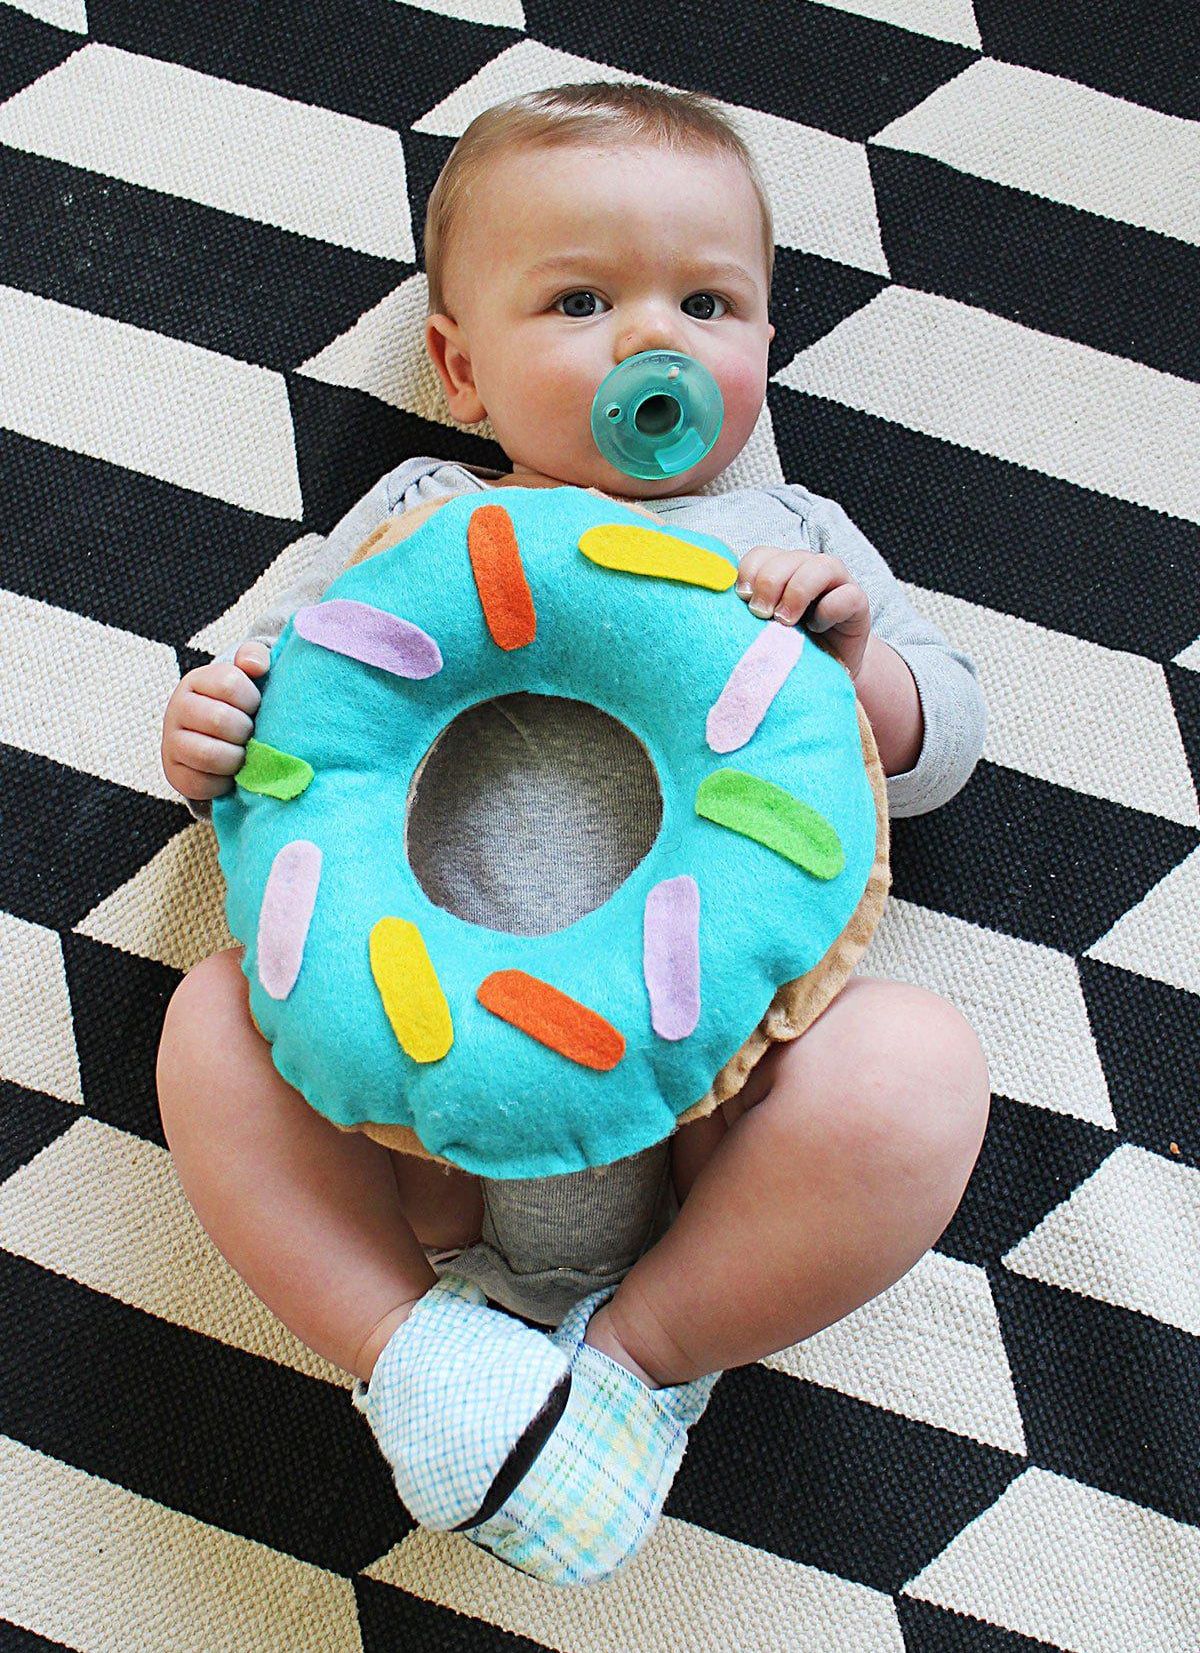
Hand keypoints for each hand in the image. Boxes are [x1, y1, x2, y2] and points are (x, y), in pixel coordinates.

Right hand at [161, 642, 270, 802]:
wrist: (218, 742)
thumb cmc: (239, 707)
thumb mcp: (248, 676)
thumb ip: (254, 657)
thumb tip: (254, 664)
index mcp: (197, 681)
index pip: (229, 683)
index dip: (252, 699)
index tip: (255, 707)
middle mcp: (177, 708)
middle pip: (221, 720)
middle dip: (246, 731)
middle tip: (250, 734)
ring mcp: (172, 742)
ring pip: (210, 755)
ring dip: (236, 758)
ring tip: (242, 754)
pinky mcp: (174, 773)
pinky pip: (203, 783)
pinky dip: (224, 782)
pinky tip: (229, 773)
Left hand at [735, 545, 871, 680]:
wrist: (826, 674)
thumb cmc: (787, 649)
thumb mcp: (760, 630)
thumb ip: (744, 613)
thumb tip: (710, 609)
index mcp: (781, 572)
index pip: (761, 554)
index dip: (748, 571)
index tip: (740, 599)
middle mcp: (808, 570)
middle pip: (787, 557)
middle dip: (769, 583)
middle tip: (760, 614)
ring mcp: (836, 584)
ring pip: (820, 566)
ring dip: (797, 592)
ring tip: (784, 621)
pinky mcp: (858, 604)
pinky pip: (848, 595)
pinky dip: (830, 609)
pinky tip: (816, 627)